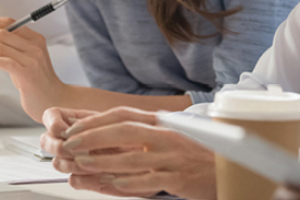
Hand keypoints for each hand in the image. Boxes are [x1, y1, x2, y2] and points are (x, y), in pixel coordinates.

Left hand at [0, 17, 65, 121]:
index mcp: (35, 39)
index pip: (10, 23)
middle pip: (2, 33)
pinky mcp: (28, 74)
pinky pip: (4, 62)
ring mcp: (32, 59)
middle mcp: (35, 46)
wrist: (55, 100)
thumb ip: (12, 48)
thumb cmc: (37, 81)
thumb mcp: (26, 59)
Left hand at [41, 106, 216, 198]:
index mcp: (162, 123)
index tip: (76, 127)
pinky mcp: (178, 178)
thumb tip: (113, 132)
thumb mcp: (171, 135)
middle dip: (93, 136)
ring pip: (131, 158)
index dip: (97, 120)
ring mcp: (172, 157)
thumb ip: (146, 132)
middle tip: (71, 143)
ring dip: (103, 161)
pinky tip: (113, 183)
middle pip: (123, 131)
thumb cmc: (197, 152)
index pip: (123, 115)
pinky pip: (148, 180)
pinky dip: (128, 182)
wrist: (228, 166)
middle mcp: (166, 136)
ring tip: (82, 164)